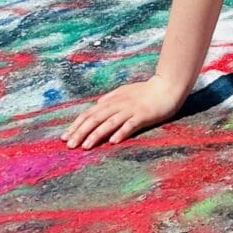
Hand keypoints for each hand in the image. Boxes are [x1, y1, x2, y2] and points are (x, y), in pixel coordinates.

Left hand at [61, 76, 187, 149]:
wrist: (167, 86)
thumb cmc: (147, 91)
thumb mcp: (126, 92)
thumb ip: (111, 97)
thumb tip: (98, 104)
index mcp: (113, 100)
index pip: (90, 113)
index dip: (77, 125)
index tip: (65, 137)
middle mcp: (118, 104)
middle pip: (96, 118)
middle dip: (81, 132)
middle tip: (69, 145)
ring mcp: (130, 110)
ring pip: (109, 122)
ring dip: (96, 134)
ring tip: (85, 146)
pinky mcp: (143, 115)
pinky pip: (130, 125)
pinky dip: (121, 132)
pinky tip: (113, 142)